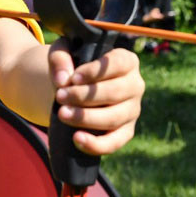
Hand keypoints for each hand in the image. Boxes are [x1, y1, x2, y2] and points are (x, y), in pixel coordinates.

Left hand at [50, 42, 143, 156]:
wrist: (74, 90)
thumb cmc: (73, 66)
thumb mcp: (64, 53)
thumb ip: (60, 58)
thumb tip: (62, 80)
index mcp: (127, 61)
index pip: (118, 63)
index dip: (95, 71)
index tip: (73, 78)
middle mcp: (135, 85)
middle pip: (115, 92)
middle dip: (84, 96)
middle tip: (60, 96)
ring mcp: (133, 110)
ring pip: (113, 118)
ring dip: (86, 117)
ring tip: (63, 114)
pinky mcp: (126, 131)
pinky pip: (115, 142)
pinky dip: (96, 144)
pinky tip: (76, 138)